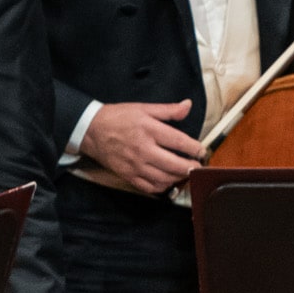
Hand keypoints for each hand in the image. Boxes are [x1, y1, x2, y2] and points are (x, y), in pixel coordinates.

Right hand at [80, 99, 204, 194]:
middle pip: (174, 164)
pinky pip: (150, 187)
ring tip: (186, 172)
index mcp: (148, 130)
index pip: (178, 142)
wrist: (91, 131)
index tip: (202, 150)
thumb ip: (168, 110)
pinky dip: (163, 187)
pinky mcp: (129, 176)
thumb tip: (187, 106)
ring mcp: (135, 166)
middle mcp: (143, 149)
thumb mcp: (143, 108)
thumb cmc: (118, 118)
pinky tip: (168, 180)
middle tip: (198, 166)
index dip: (194, 148)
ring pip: (164, 178)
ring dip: (179, 178)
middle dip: (191, 167)